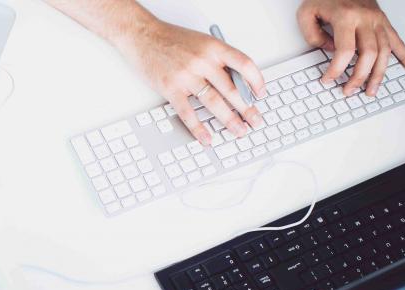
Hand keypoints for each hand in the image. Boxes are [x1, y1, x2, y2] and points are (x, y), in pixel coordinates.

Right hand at [117, 20, 266, 145]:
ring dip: (229, 120)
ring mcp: (186, 76)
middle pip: (232, 89)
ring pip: (214, 103)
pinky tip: (207, 138)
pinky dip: (199, 128)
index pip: (244, 64)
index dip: (257, 81)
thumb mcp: (202, 43)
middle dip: (247, 108)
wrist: (143, 36)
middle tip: (255, 120)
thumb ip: (218, 61)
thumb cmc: (172, 40)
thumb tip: (237, 85)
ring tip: (239, 130)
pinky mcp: (171, 89)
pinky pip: (188, 113)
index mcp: (214, 47)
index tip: (261, 94)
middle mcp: (202, 61)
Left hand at [297, 0, 404, 96]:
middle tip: (348, 90)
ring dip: (379, 75)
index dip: (336, 69)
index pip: (344, 50)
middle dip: (359, 77)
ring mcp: (378, 20)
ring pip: (385, 52)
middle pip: (369, 54)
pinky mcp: (384, 21)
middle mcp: (366, 18)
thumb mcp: (307, 13)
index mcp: (346, 16)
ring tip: (371, 91)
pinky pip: (398, 41)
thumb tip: (329, 51)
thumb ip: (313, 35)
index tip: (327, 79)